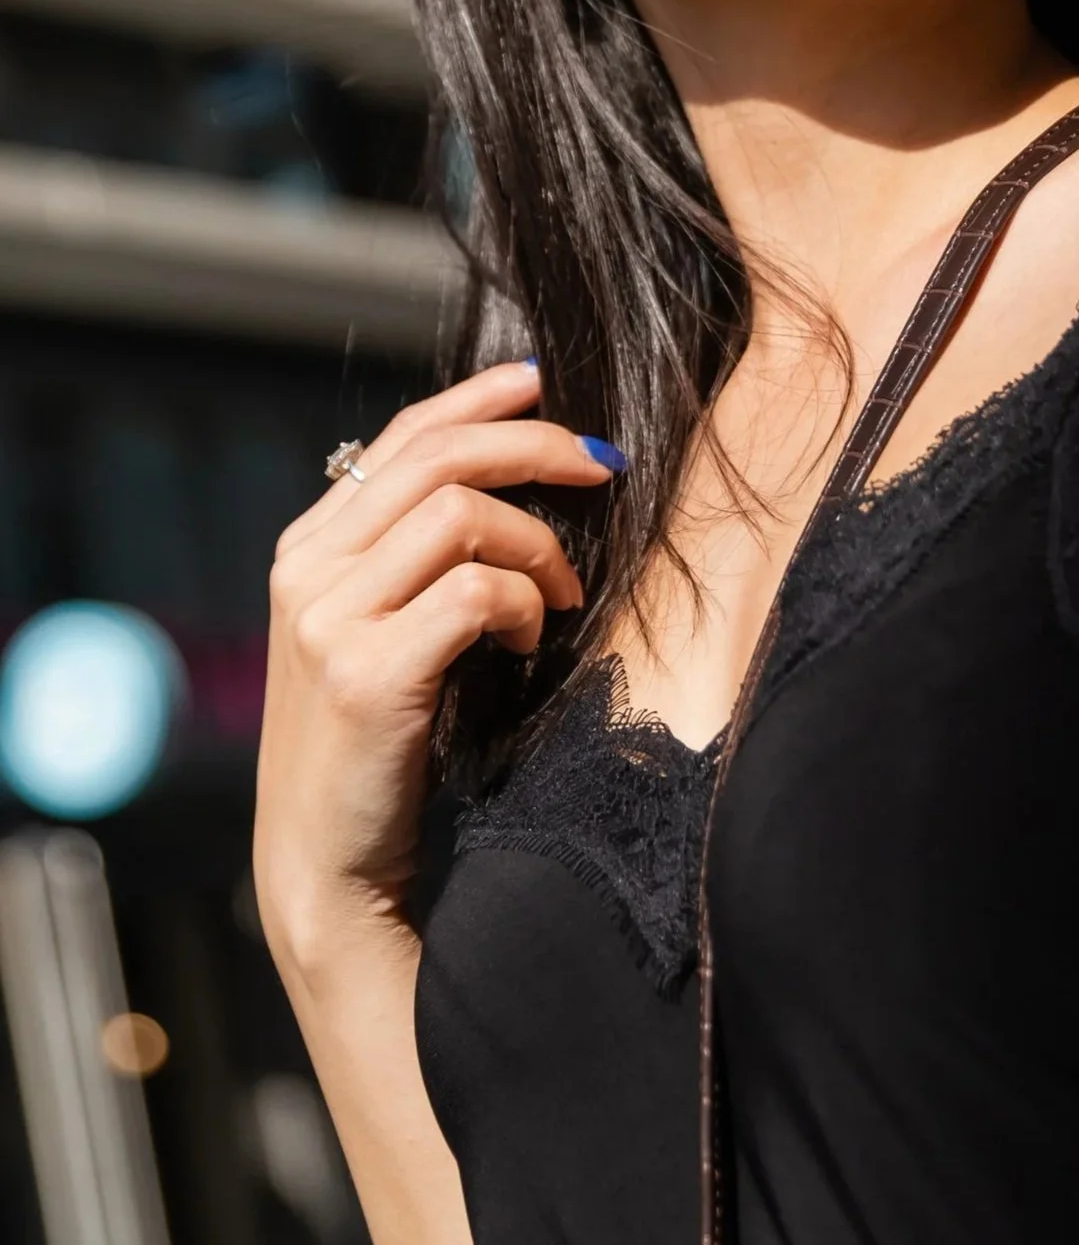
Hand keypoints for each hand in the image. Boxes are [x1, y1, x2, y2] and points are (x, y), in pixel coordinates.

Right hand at [254, 361, 617, 957]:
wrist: (325, 864)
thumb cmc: (378, 750)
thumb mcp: (382, 634)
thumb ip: (412, 562)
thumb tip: (505, 486)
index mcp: (309, 549)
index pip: (401, 438)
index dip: (479, 400)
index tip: (542, 380)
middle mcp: (307, 570)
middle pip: (436, 457)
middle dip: (535, 445)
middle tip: (604, 466)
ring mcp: (327, 619)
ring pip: (460, 513)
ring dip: (538, 547)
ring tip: (562, 597)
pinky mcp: (364, 671)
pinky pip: (476, 591)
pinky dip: (524, 604)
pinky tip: (530, 644)